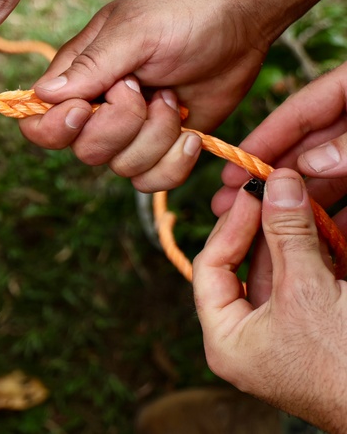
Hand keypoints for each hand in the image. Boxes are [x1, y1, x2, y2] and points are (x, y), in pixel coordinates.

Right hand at [19, 0, 268, 191]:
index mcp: (76, 79)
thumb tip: (42, 94)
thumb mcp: (135, 32)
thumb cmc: (181, 17)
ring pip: (121, 167)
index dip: (56, 127)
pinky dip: (174, 161)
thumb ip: (91, 65)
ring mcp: (129, 134)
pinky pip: (151, 181)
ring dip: (156, 136)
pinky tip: (190, 131)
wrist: (238, 27)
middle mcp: (96, 111)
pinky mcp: (160, 149)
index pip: (38, 123)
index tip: (86, 108)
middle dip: (122, 126)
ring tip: (172, 98)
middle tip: (144, 88)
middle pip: (83, 151)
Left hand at [193, 169, 346, 431]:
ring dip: (300, 232)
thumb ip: (288, 233)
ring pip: (287, 269)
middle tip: (280, 187)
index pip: (211, 268)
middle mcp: (251, 339)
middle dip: (270, 224)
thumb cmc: (343, 362)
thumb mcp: (308, 290)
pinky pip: (316, 280)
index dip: (232, 225)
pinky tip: (334, 221)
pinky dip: (324, 251)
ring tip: (307, 197)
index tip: (253, 192)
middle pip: (250, 265)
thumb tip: (276, 183)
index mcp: (228, 341)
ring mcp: (288, 335)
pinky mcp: (322, 327)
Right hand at [214, 62, 346, 214]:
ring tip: (264, 229)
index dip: (264, 140)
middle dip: (272, 178)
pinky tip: (320, 235)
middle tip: (231, 204)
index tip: (233, 170)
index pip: (299, 111)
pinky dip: (341, 219)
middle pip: (308, 148)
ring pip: (330, 177)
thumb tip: (309, 165)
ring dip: (300, 205)